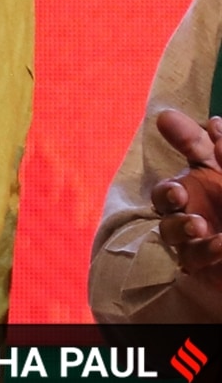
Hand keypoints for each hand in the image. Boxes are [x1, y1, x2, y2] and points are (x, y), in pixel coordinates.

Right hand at [154, 109, 221, 281]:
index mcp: (208, 174)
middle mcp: (192, 202)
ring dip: (180, 225)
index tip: (168, 119)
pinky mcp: (197, 263)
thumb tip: (213, 123)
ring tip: (198, 225)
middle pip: (165, 194)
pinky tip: (221, 243)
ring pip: (169, 229)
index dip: (183, 134)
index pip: (193, 149)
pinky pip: (194, 257)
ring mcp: (192, 234)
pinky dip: (207, 249)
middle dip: (167, 193)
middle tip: (179, 194)